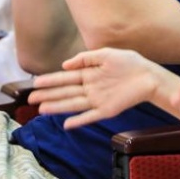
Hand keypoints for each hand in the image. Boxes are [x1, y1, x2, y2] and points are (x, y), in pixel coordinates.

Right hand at [28, 47, 163, 129]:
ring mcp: (97, 100)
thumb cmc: (129, 62)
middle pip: (65, 93)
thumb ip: (85, 58)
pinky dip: (78, 121)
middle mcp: (89, 88)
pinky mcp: (107, 110)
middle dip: (48, 95)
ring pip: (72, 104)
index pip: (65, 78)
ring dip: (57, 107)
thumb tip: (65, 63)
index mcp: (88, 74)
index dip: (50, 80)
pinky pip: (90, 116)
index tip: (35, 83)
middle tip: (31, 99)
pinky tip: (66, 124)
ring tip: (41, 109)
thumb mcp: (105, 54)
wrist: (149, 76)